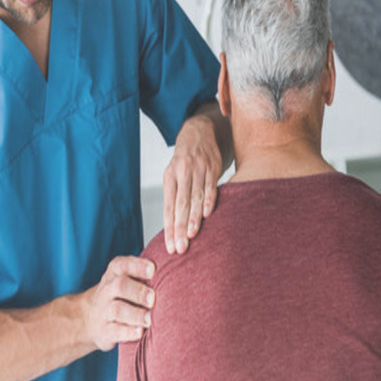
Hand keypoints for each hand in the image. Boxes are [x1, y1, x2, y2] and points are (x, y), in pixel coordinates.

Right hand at [82, 256, 155, 351]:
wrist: (90, 317)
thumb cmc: (120, 294)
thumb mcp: (126, 278)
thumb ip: (145, 274)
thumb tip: (177, 273)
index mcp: (115, 273)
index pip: (123, 265)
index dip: (138, 266)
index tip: (154, 270)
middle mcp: (107, 290)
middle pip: (120, 286)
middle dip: (138, 291)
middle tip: (153, 298)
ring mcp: (104, 311)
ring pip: (117, 310)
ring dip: (136, 315)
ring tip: (151, 319)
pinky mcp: (105, 331)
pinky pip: (115, 331)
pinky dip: (128, 332)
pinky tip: (141, 332)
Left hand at [163, 111, 221, 254]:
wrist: (198, 132)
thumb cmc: (184, 161)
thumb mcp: (174, 175)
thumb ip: (175, 197)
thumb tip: (173, 226)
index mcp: (170, 178)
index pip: (168, 207)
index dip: (169, 228)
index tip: (170, 247)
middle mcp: (182, 174)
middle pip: (180, 205)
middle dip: (179, 228)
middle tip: (180, 248)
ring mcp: (198, 170)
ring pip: (195, 197)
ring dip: (194, 218)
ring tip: (192, 235)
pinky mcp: (212, 167)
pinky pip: (210, 186)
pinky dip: (209, 200)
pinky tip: (207, 214)